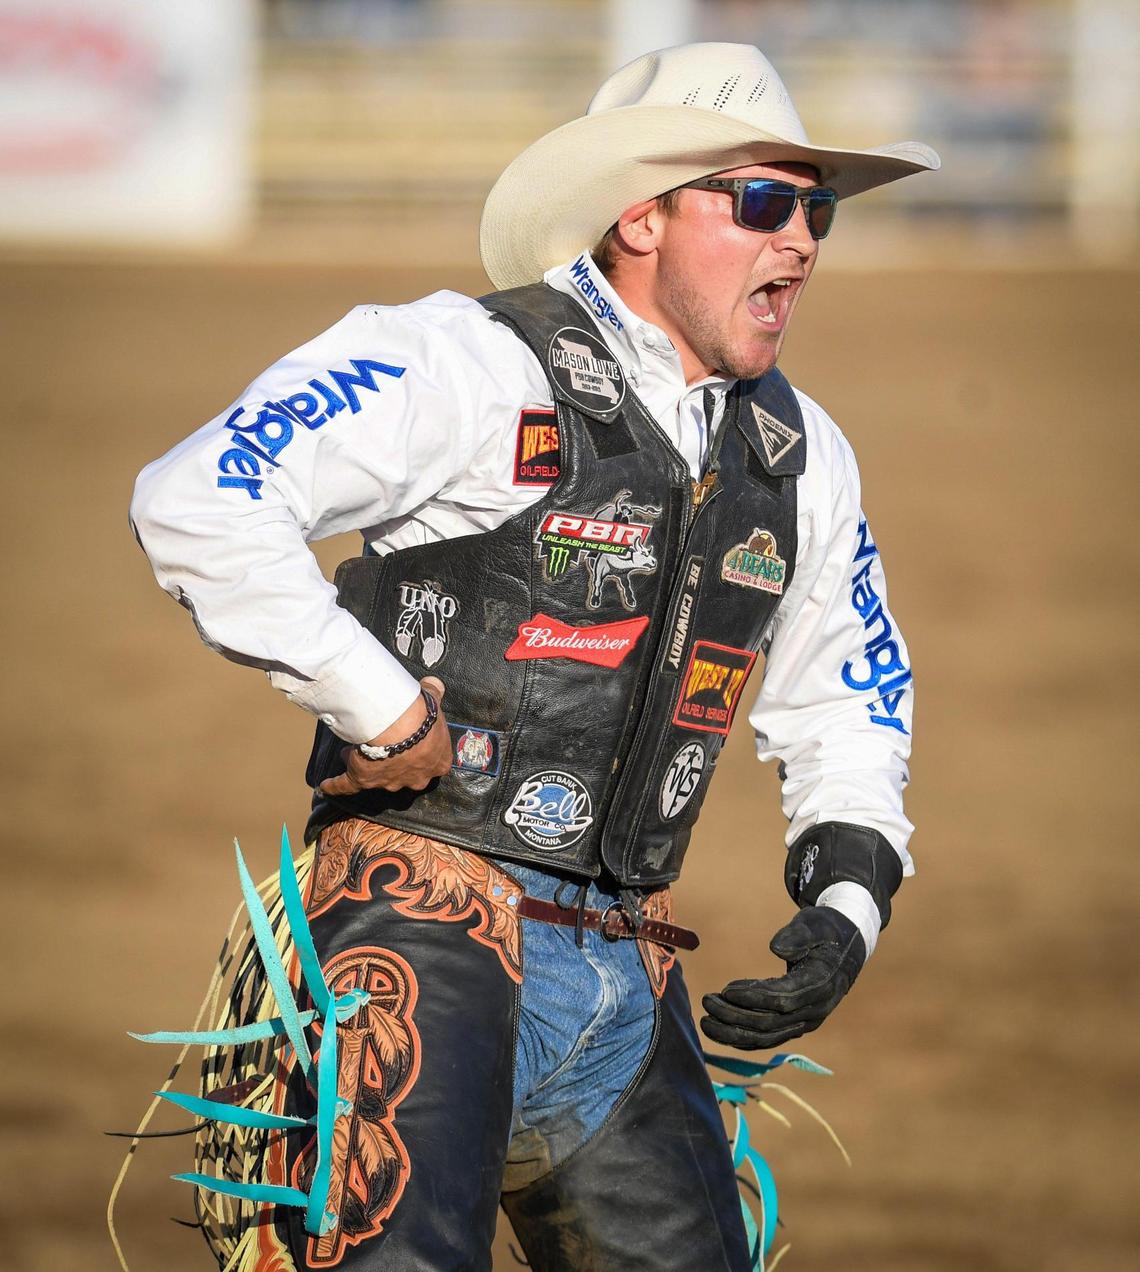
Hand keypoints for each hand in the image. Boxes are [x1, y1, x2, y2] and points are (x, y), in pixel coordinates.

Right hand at [318, 677, 450, 796]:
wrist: (400, 725)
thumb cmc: (421, 715)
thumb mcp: (432, 700)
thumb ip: (435, 693)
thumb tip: (434, 684)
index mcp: (437, 763)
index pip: (432, 762)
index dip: (421, 750)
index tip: (412, 740)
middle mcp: (415, 779)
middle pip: (404, 773)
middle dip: (394, 761)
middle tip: (384, 745)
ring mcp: (389, 782)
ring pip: (378, 776)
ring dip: (368, 763)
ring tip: (354, 750)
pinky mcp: (364, 780)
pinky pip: (347, 786)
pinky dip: (335, 786)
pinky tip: (326, 786)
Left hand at [700, 907, 865, 1050]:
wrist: (846, 948)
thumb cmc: (826, 930)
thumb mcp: (814, 924)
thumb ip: (798, 935)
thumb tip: (776, 948)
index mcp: (821, 985)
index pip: (783, 999)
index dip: (753, 997)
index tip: (726, 989)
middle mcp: (815, 1011)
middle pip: (771, 1023)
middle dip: (735, 1016)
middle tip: (707, 1001)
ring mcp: (807, 1022)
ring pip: (767, 1037)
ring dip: (734, 1033)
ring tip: (705, 1022)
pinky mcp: (797, 1025)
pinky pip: (769, 1038)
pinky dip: (743, 1039)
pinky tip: (720, 1031)